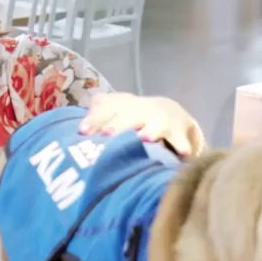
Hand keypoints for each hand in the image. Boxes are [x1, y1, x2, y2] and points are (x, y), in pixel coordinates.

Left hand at [79, 92, 206, 157]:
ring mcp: (162, 119)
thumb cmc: (131, 119)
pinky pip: (182, 139)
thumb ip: (97, 118)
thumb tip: (78, 129)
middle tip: (107, 135)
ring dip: (151, 129)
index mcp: (123, 106)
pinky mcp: (180, 131)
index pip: (106, 109)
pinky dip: (183, 145)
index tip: (82, 132)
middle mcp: (142, 110)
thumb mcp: (115, 114)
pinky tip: (183, 154)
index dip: (94, 118)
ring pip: (157, 122)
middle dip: (118, 124)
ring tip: (144, 138)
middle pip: (129, 115)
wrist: (169, 111)